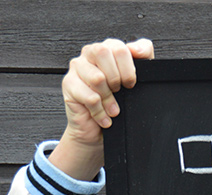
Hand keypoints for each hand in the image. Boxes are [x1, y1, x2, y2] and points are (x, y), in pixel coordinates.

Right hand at [49, 38, 154, 180]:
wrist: (100, 130)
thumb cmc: (119, 102)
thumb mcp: (137, 78)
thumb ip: (143, 56)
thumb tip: (136, 48)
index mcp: (107, 48)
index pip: (119, 47)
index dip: (129, 68)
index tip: (131, 84)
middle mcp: (90, 53)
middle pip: (103, 52)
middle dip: (117, 78)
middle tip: (121, 93)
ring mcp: (77, 67)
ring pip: (97, 78)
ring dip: (110, 100)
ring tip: (113, 110)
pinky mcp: (68, 84)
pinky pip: (90, 97)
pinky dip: (100, 112)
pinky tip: (104, 117)